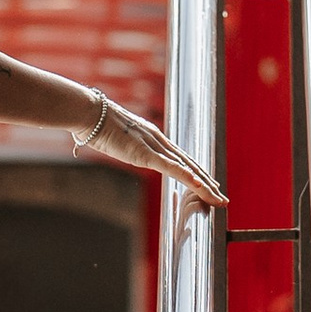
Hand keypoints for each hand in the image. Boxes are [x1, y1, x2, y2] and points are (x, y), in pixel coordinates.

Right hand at [83, 94, 223, 215]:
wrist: (89, 114)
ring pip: (185, 168)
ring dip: (204, 185)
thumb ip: (123, 144)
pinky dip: (187, 176)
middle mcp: (158, 141)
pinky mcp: (145, 153)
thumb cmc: (96, 125)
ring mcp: (153, 146)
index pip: (181, 159)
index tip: (208, 184)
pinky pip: (170, 167)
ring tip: (218, 198)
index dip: (196, 172)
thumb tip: (116, 147)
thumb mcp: (116, 139)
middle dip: (207, 182)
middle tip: (221, 197)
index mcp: (153, 138)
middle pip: (189, 164)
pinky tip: (200, 186)